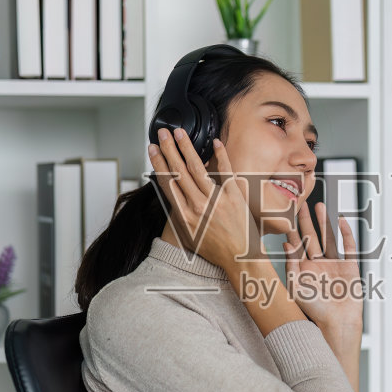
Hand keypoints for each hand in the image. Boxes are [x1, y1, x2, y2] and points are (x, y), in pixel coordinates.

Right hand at [147, 128, 258, 272]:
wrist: (239, 258)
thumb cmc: (215, 249)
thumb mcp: (188, 236)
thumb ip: (178, 215)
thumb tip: (169, 196)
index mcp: (185, 215)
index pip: (167, 182)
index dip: (158, 163)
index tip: (152, 149)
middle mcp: (198, 206)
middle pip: (178, 171)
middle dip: (168, 148)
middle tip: (162, 132)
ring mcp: (216, 200)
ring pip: (197, 168)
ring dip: (186, 147)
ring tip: (180, 133)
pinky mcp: (234, 196)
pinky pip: (225, 171)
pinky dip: (220, 155)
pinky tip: (214, 142)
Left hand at [285, 199, 362, 338]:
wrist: (336, 323)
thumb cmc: (315, 311)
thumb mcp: (296, 288)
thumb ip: (290, 265)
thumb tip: (284, 244)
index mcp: (304, 270)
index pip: (296, 245)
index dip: (292, 229)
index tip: (286, 214)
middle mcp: (318, 265)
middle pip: (312, 237)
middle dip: (307, 220)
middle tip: (302, 203)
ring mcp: (334, 265)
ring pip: (328, 238)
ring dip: (325, 222)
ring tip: (320, 206)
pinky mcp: (349, 267)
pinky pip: (348, 247)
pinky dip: (346, 233)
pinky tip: (342, 221)